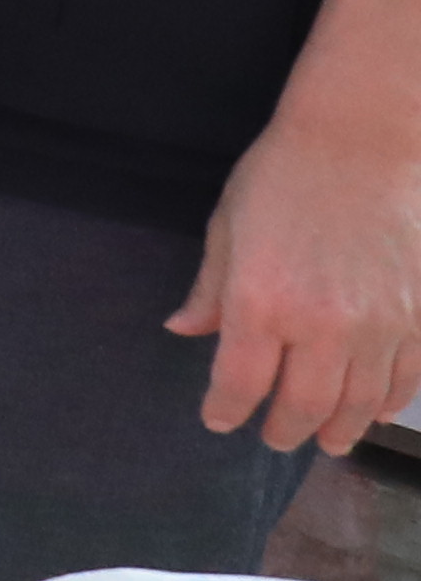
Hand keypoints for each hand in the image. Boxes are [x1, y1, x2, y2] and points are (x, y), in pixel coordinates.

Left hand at [175, 108, 420, 452]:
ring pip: (359, 402)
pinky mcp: (419, 315)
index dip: (226, 410)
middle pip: (303, 405)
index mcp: (261, 300)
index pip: (240, 382)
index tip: (219, 420)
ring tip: (328, 441)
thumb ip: (210, 288)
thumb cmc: (283, 175)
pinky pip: (407, 377)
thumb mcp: (228, 227)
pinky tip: (376, 412)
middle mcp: (322, 323)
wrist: (362, 140)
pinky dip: (390, 402)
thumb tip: (184, 331)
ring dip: (341, 429)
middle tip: (275, 439)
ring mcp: (379, 323)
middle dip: (285, 430)